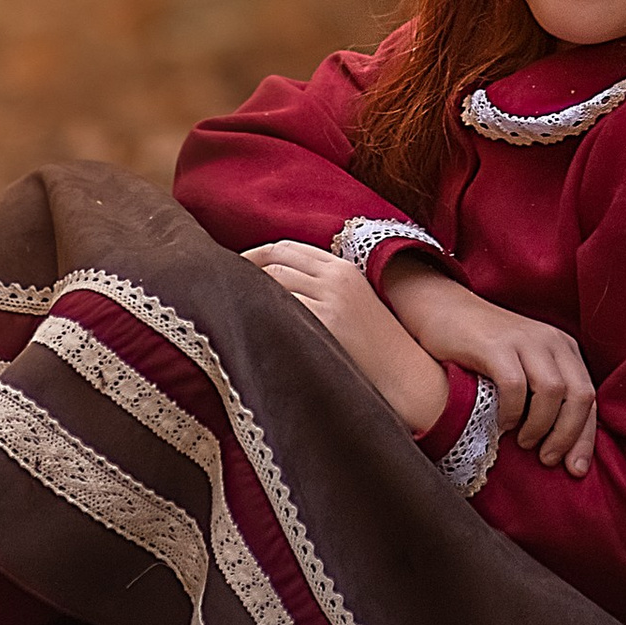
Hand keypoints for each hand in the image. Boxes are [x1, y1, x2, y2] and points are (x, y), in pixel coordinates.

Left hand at [243, 241, 449, 438]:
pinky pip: (280, 308)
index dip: (255, 255)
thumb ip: (322, 289)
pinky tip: (245, 327)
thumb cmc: (376, 348)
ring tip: (227, 308)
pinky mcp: (325, 324)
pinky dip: (259, 313)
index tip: (234, 269)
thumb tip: (272, 290)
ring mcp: (330, 300)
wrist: (406, 376)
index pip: (287, 247)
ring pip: (273, 281)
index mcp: (342, 268)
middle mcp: (335, 278)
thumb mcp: (355, 304)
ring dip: (246, 293)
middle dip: (243, 268)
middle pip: (274, 258)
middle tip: (218, 286)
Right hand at [382, 258, 598, 475]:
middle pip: (579, 396)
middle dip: (567, 435)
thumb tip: (562, 446)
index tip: (576, 469)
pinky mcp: (496, 345)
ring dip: (540, 426)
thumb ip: (545, 394)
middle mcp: (551, 341)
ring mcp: (524, 340)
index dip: (585, 437)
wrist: (443, 309)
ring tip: (523, 442)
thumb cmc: (483, 349)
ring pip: (552, 392)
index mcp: (563, 348)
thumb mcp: (525, 365)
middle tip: (548, 458)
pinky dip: (512, 412)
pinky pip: (516, 386)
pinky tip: (502, 424)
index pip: (589, 397)